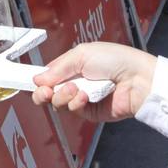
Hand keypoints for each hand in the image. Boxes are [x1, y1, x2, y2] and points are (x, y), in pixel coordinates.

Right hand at [31, 42, 157, 123]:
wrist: (138, 79)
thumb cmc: (115, 60)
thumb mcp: (82, 54)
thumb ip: (57, 68)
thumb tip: (37, 79)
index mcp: (72, 65)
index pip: (48, 75)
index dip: (38, 79)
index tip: (30, 82)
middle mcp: (75, 82)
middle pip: (48, 93)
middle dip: (43, 93)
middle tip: (46, 91)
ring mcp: (82, 98)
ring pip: (58, 103)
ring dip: (62, 96)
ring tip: (75, 89)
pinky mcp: (90, 112)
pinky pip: (73, 111)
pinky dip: (75, 104)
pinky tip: (85, 96)